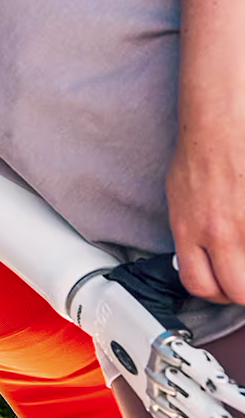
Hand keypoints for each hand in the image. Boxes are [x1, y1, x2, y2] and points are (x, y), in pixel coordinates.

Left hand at [166, 119, 244, 304]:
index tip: (221, 287)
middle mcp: (220, 232)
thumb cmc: (200, 154)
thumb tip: (197, 256)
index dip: (213, 293)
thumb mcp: (179, 199)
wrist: (221, 125)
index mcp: (189, 229)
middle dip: (241, 292)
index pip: (198, 284)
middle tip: (242, 280)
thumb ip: (189, 232)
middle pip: (238, 291)